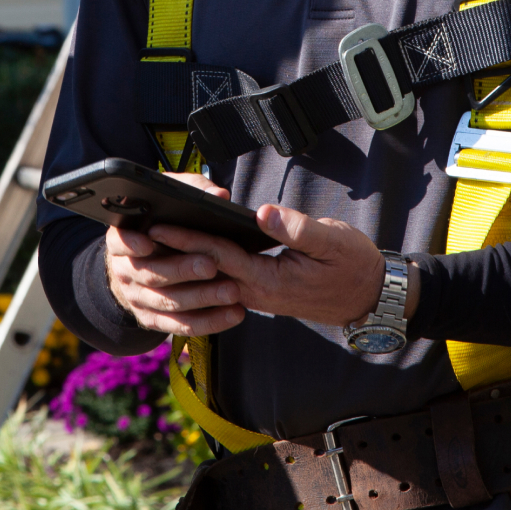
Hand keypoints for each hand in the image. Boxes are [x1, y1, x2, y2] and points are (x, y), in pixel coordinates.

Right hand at [105, 173, 247, 335]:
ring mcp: (137, 298)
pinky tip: (232, 314)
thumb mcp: (170, 202)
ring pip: (168, 302)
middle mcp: (125, 270)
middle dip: (182, 270)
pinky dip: (208, 322)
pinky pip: (180, 325)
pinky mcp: (153, 319)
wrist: (145, 262)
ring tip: (230, 292)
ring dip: (201, 298)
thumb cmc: (164, 224)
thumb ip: (193, 191)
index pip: (119, 240)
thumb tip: (219, 195)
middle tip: (210, 265)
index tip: (148, 242)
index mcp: (122, 238)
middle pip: (150, 273)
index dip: (131, 242)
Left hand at [153, 205, 412, 327]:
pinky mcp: (263, 291)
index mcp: (270, 280)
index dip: (187, 239)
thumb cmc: (354, 265)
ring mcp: (259, 294)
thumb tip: (262, 214)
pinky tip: (190, 248)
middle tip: (138, 233)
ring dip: (184, 260)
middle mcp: (258, 292)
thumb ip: (297, 228)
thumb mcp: (332, 241)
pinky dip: (205, 263)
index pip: (219, 257)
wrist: (371, 297)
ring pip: (213, 276)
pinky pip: (226, 278)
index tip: (159, 225)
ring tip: (153, 240)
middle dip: (173, 253)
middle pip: (206, 269)